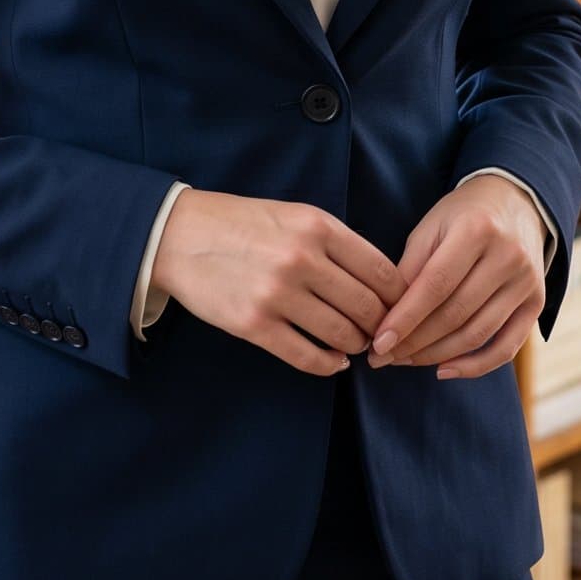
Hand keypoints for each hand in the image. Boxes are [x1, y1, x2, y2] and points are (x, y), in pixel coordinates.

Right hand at [150, 190, 407, 376]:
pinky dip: (328, 364)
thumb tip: (378, 282)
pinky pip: (307, 357)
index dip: (399, 296)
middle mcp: (302, 259)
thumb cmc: (241, 223)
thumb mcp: (294, 214)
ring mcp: (277, 294)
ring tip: (355, 345)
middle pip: (366, 306)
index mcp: (317, 226)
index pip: (380, 270)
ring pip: (341, 334)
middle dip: (380, 325)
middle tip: (380, 333)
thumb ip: (335, 242)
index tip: (400, 307)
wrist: (180, 235)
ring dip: (356, 345)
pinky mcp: (255, 325)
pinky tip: (334, 361)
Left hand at [365, 173, 546, 378]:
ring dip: (436, 355)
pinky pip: (507, 346)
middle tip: (383, 357)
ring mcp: (527, 282)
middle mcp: (507, 256)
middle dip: (414, 342)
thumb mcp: (431, 227)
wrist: (517, 202)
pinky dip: (475, 366)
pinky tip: (444, 370)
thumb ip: (411, 268)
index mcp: (476, 230)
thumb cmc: (463, 215)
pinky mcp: (537, 302)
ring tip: (405, 361)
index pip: (435, 285)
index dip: (405, 318)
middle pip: (455, 314)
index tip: (378, 343)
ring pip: (477, 334)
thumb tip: (387, 317)